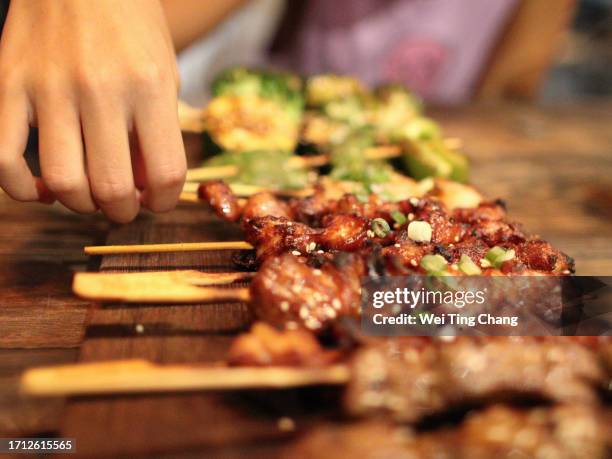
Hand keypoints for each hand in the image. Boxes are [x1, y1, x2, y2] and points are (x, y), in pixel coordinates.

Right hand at [0, 0, 185, 221]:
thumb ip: (157, 131)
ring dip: (79, 204)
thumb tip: (145, 188)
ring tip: (87, 196)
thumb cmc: (131, 26)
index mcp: (148, 86)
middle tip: (122, 205)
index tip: (157, 200)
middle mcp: (100, 89)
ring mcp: (49, 87)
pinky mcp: (9, 84)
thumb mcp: (163, 73)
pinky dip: (21, 189)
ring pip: (61, 181)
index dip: (165, 201)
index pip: (166, 173)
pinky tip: (41, 189)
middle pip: (111, 186)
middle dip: (122, 211)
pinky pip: (4, 158)